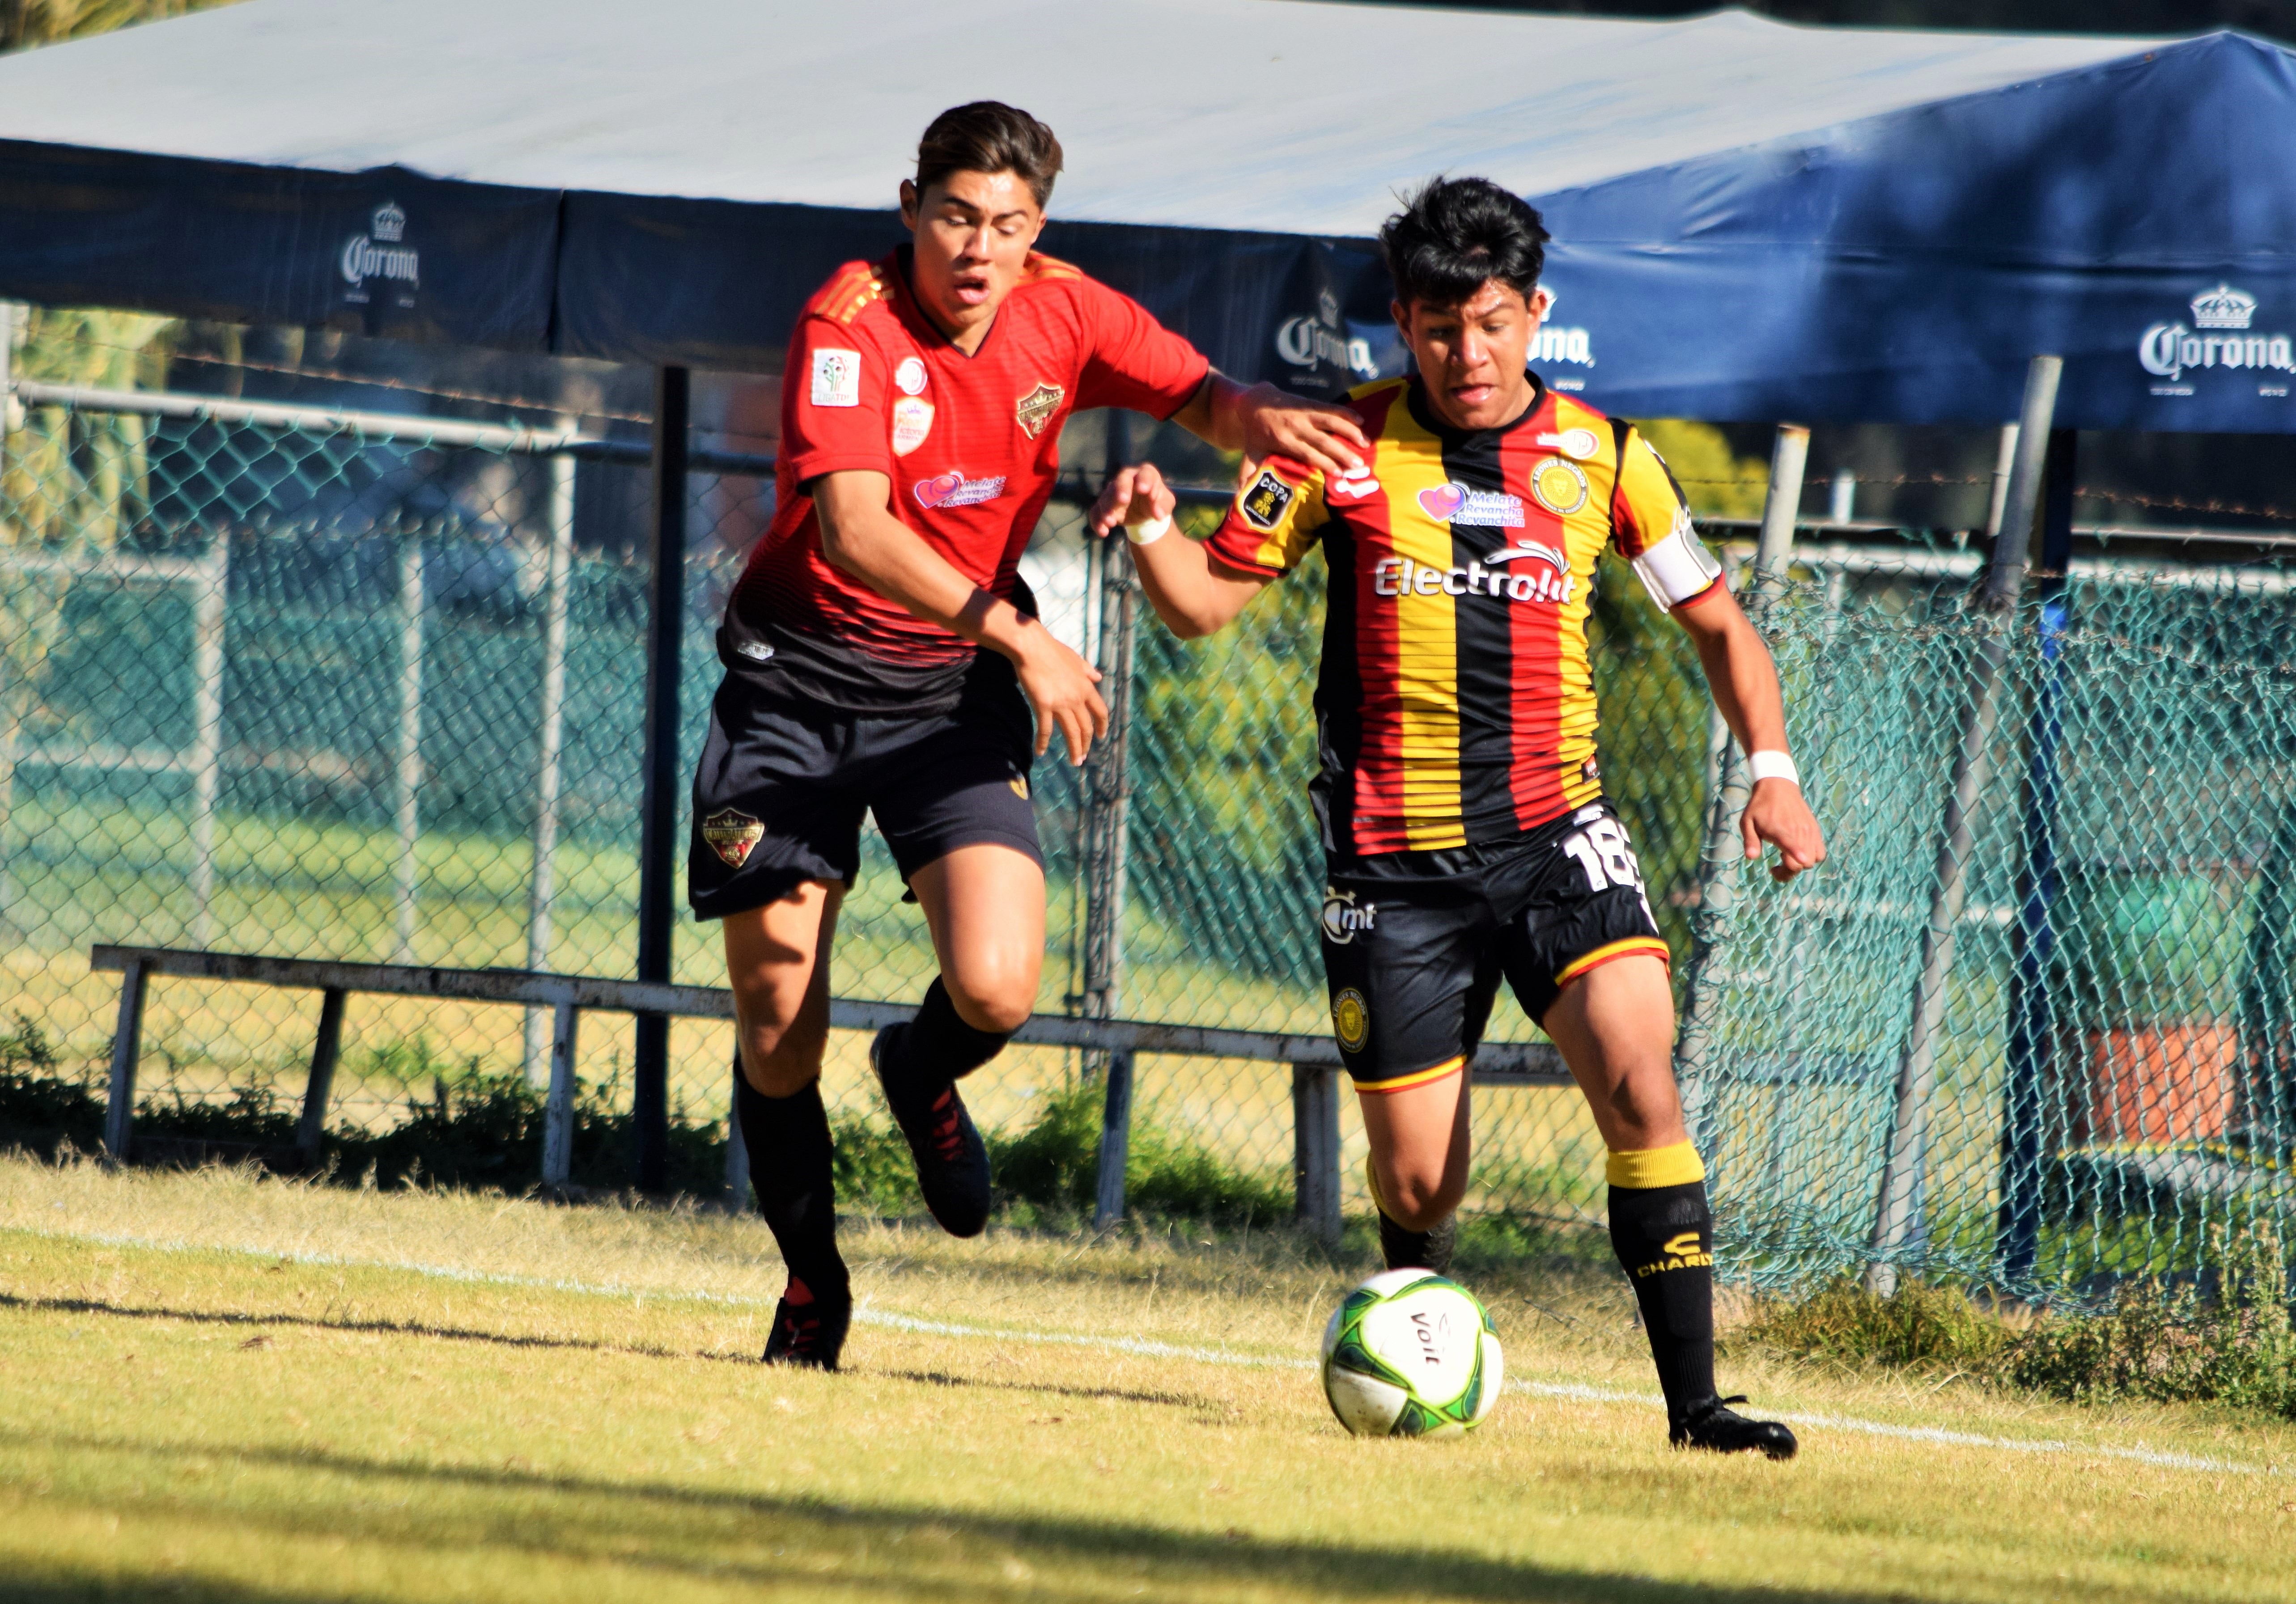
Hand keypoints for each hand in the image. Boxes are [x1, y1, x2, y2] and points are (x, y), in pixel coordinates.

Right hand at [1010, 621, 1107, 763]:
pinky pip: (1046, 729)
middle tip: (1082, 757)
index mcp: (1086, 687)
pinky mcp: (1044, 705)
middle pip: (1086, 728)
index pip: (1100, 711)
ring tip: (1075, 762)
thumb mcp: (1076, 659)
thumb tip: (1099, 676)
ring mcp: (1061, 703)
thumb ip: (1088, 670)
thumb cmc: (1052, 650)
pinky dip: (1043, 742)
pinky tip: (1040, 752)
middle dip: (1086, 744)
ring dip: (1074, 750)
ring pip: (1072, 733)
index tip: (1102, 736)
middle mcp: (1077, 698)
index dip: (1102, 726)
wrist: (1032, 647)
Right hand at [1089, 462, 1176, 538]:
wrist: (1145, 510)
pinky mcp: (1105, 505)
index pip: (1145, 473)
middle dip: (1121, 489)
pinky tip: (1103, 532)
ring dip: (1107, 509)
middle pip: (1121, 481)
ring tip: (1111, 522)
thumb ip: (1164, 507)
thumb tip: (1158, 515)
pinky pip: (1096, 512)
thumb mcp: (1166, 503)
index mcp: (1145, 474)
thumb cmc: (1157, 501)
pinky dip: (1097, 521)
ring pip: (1107, 497)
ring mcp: (1113, 491)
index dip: (1144, 480)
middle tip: (1123, 500)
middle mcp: (1127, 479)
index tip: (1143, 489)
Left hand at [1235, 382, 1367, 477]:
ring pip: (1329, 421)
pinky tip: (1361, 421)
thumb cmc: (1254, 433)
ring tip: (1365, 442)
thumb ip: (1248, 474)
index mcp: (1282, 440)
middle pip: (1322, 440)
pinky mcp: (1309, 403)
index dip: (1323, 462)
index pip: (1306, 453)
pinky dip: (1345, 413)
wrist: (1252, 402)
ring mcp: (1303, 413)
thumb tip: (1240, 498)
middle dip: (1341, 452)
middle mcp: (1295, 426)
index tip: (1338, 474)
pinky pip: (1330, 408)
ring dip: (1349, 431)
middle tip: (1358, 465)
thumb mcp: (1249, 454)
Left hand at [1742, 777, 1825, 883]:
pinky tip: (1798, 851)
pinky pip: (1821, 853)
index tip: (1799, 861)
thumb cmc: (1759, 807)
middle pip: (1803, 862)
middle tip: (1777, 864)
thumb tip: (1751, 858)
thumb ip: (1750, 841)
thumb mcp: (1747, 822)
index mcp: (1779, 829)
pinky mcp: (1815, 830)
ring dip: (1800, 864)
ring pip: (1813, 860)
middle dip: (1790, 871)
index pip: (1790, 843)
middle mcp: (1797, 831)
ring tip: (1787, 854)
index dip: (1796, 854)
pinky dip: (1811, 858)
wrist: (1778, 787)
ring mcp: (1809, 831)